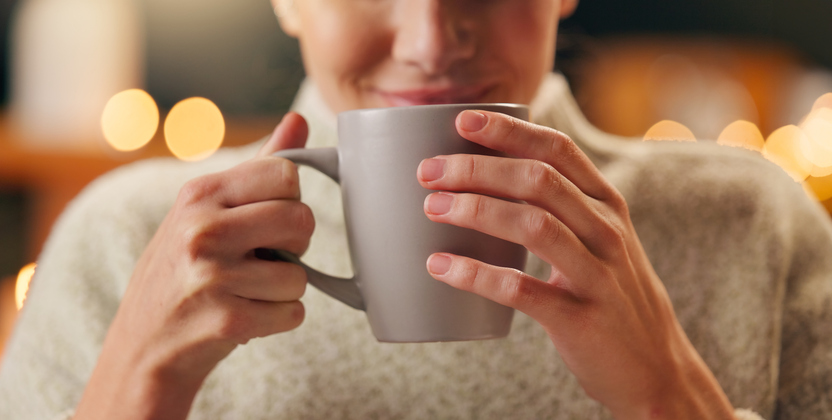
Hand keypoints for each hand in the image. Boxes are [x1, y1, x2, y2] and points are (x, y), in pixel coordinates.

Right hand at [75, 113, 312, 419]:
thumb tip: (299, 121)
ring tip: (246, 292)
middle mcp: (202, 229)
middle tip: (263, 259)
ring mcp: (212, 276)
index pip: (286, 174)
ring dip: (283, 291)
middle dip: (295, 246)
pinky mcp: (226, 320)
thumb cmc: (182, 273)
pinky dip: (278, 320)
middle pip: (302, 220)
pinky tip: (246, 318)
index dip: (289, 202)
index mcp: (200, 194)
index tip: (267, 221)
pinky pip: (293, 314)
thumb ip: (258, 167)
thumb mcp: (205, 211)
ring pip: (301, 275)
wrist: (142, 348)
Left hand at [417, 111, 734, 419]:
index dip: (509, 130)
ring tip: (431, 208)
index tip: (463, 120)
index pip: (558, 150)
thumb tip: (488, 180)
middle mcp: (606, 232)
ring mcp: (596, 275)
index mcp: (607, 205)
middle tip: (428, 171)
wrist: (654, 367)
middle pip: (537, 181)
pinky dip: (476, 275)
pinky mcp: (579, 319)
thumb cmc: (610, 295)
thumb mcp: (600, 241)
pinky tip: (441, 267)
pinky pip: (522, 290)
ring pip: (532, 225)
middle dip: (477, 168)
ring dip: (475, 210)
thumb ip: (561, 209)